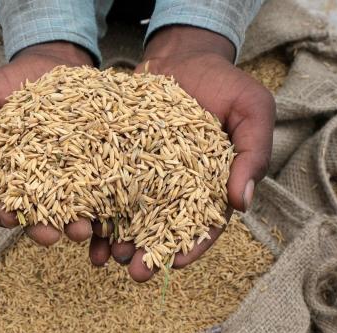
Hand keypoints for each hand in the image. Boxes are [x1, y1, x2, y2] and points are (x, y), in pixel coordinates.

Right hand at [0, 41, 95, 245]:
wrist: (54, 60)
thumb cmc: (10, 82)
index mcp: (5, 175)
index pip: (0, 203)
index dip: (3, 214)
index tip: (9, 220)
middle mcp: (37, 184)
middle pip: (37, 215)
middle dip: (42, 229)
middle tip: (50, 236)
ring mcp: (68, 178)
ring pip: (71, 210)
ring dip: (74, 225)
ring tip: (82, 230)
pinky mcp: (95, 169)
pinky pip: (101, 192)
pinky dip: (104, 207)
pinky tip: (108, 216)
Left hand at [90, 25, 275, 281]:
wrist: (183, 55)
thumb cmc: (225, 82)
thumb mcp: (252, 109)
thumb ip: (252, 153)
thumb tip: (242, 204)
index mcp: (212, 187)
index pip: (205, 226)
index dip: (191, 247)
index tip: (175, 263)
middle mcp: (178, 191)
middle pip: (162, 231)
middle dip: (148, 255)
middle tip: (134, 272)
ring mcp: (146, 179)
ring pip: (130, 218)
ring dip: (118, 242)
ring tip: (106, 259)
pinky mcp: (118, 163)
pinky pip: (104, 192)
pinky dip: (95, 212)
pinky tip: (84, 229)